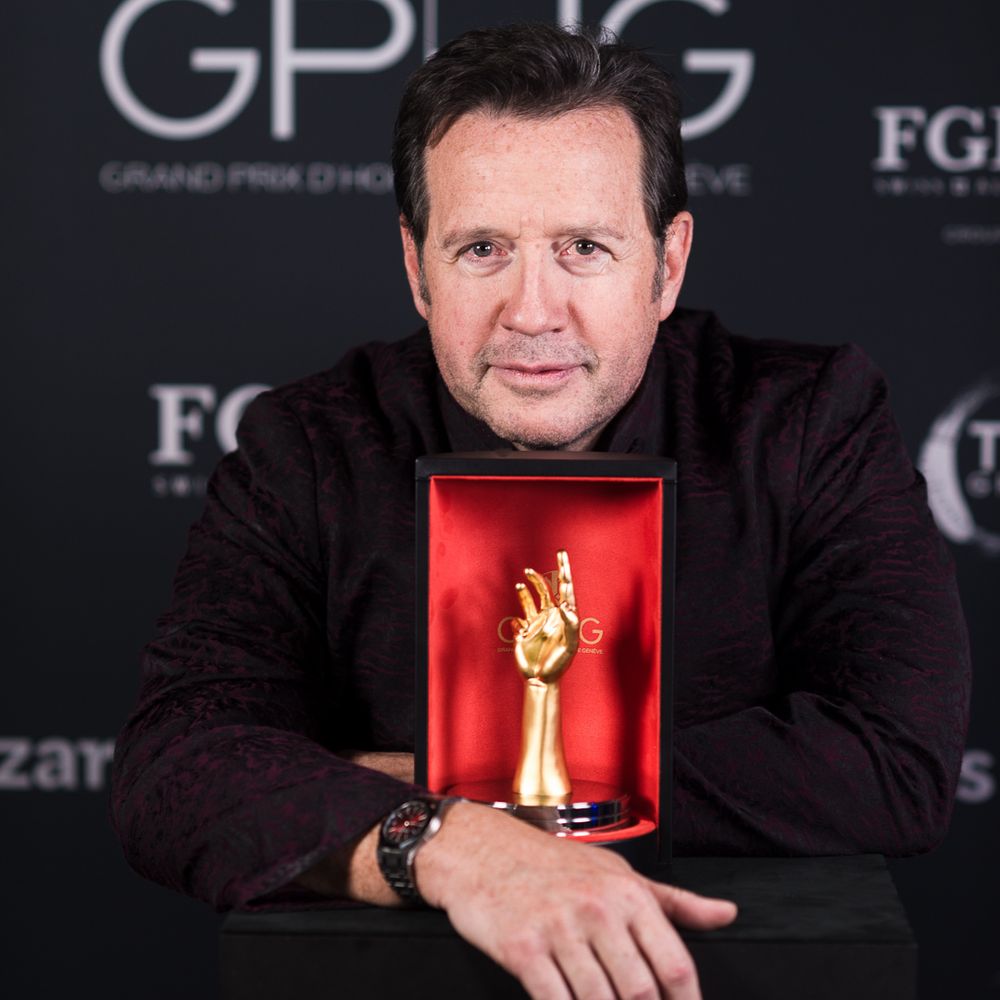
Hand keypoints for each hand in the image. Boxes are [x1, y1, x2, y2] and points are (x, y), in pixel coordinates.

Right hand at [416, 802, 736, 999]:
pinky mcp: (523, 949)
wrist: (481, 850)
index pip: (675, 967)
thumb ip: (674, 902)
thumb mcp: (618, 872)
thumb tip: (725, 915)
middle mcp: (598, 910)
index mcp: (628, 894)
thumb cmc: (551, 863)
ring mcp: (559, 930)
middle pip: (642, 994)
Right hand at [514, 550, 578, 686]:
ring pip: (530, 600)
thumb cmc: (559, 663)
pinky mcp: (523, 631)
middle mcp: (551, 616)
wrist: (541, 679)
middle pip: (546, 590)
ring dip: (525, 591)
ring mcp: (536, 622)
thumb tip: (565, 605)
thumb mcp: (570, 646)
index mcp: (565, 616)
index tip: (561, 557)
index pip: (566, 590)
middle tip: (529, 568)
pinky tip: (520, 630)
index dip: (564, 572)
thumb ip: (571, 625)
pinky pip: (518, 621)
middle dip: (541, 577)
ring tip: (520, 583)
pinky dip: (516, 622)